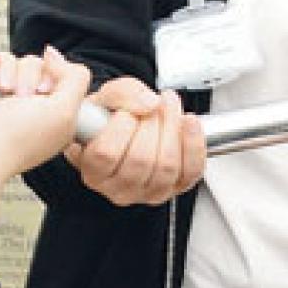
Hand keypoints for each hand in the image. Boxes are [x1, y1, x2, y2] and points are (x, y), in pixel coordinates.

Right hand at [0, 48, 89, 269]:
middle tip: (24, 101)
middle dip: (34, 78)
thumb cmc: (10, 147)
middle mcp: (24, 106)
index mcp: (49, 117)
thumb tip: (59, 58)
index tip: (49, 97)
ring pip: (13, 58)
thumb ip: (75, 82)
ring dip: (10, 73)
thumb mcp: (63, 116)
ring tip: (3, 95)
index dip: (59, 80)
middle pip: (40, 64)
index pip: (63, 79)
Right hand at [65, 77, 206, 205]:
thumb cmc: (111, 119)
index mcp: (93, 171)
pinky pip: (191, 172)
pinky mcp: (175, 188)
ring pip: (166, 167)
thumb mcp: (106, 97)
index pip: (106, 153)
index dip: (121, 125)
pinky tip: (189, 122)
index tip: (126, 109)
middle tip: (154, 102)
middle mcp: (119, 189)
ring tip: (169, 105)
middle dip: (151, 122)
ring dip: (172, 128)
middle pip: (140, 160)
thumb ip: (122, 93)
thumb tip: (149, 103)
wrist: (129, 127)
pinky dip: (194, 143)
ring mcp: (148, 193)